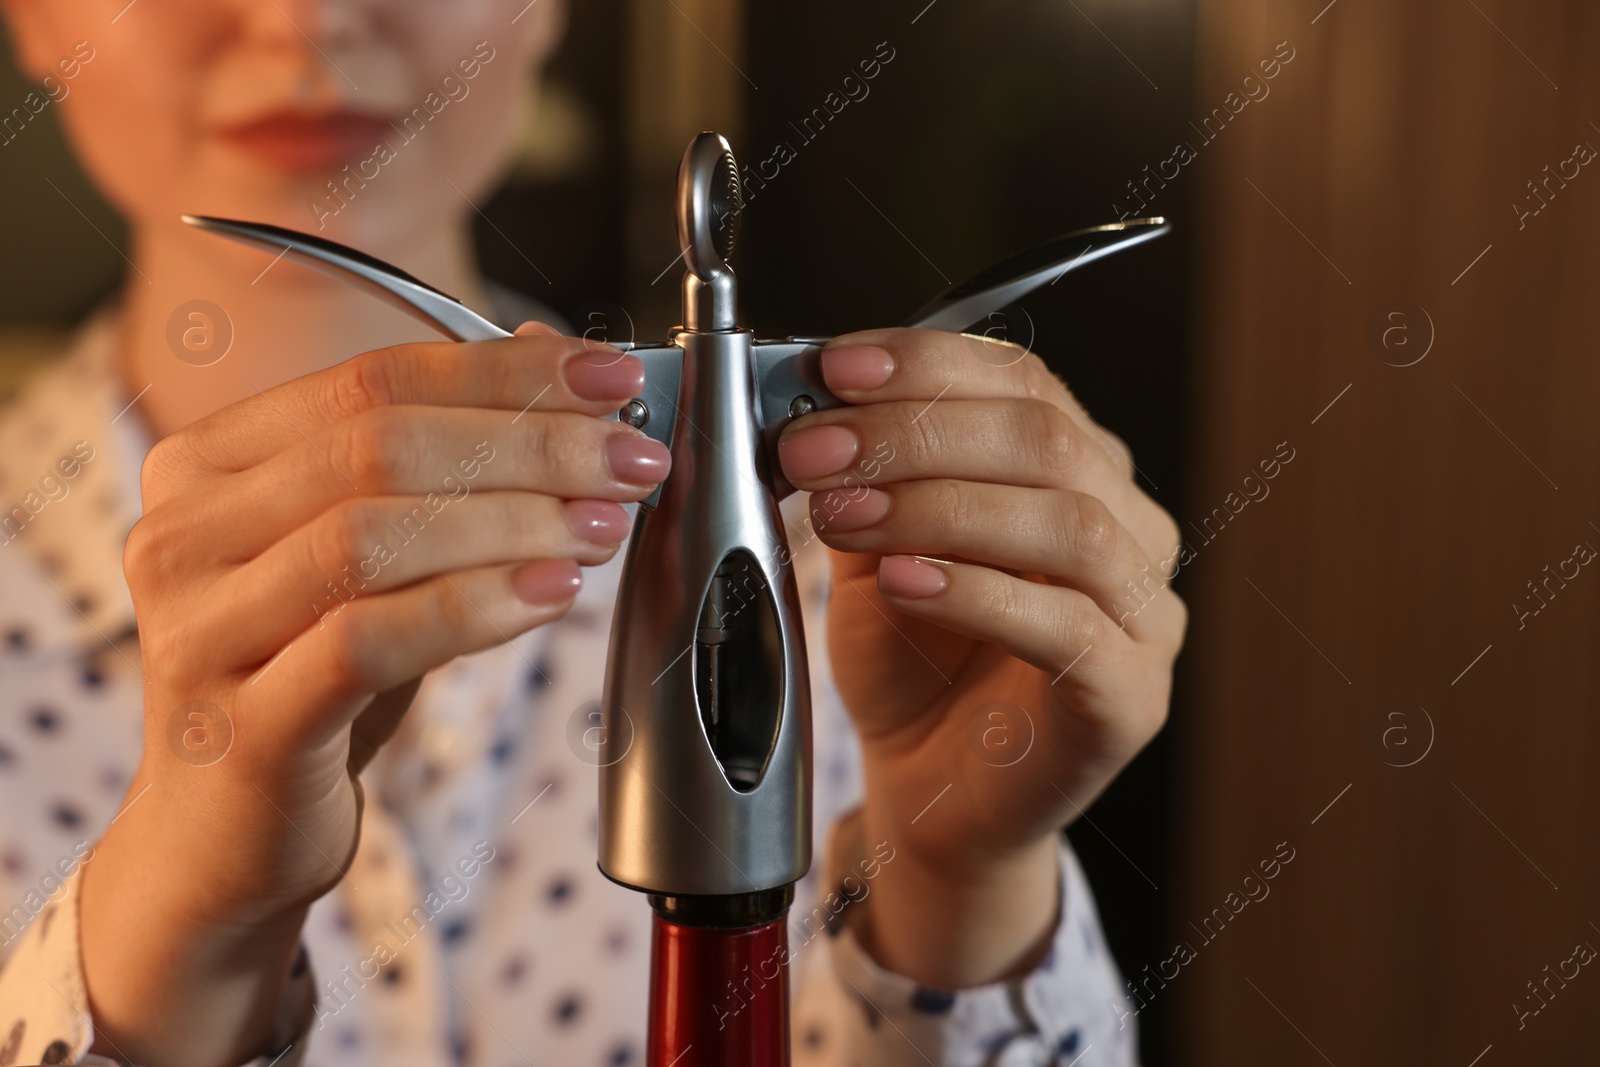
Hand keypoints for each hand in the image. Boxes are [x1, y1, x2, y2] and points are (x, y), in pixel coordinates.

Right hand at [81, 325, 667, 1065]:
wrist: (230, 834)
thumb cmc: (314, 677)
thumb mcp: (379, 553)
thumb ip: (448, 457)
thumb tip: (551, 357)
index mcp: (209, 464)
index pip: (373, 379)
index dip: (504, 372)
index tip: (610, 375)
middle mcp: (184, 533)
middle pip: (378, 446)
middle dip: (529, 443)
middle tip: (630, 457)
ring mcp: (201, 630)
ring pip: (371, 534)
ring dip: (513, 520)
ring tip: (603, 525)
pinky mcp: (241, 726)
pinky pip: (369, 641)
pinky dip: (475, 606)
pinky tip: (552, 592)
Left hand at [776, 328, 1184, 987]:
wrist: (930, 792)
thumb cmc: (913, 664)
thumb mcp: (873, 546)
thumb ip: (865, 474)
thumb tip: (811, 397)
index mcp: (1080, 470)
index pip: (1024, 380)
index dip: (929, 363)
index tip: (835, 367)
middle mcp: (1130, 528)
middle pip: (1047, 440)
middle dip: (915, 433)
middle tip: (815, 450)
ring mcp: (1145, 615)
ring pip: (1069, 524)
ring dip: (939, 506)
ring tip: (842, 516)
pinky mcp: (1133, 698)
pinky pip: (1071, 629)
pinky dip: (981, 594)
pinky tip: (907, 582)